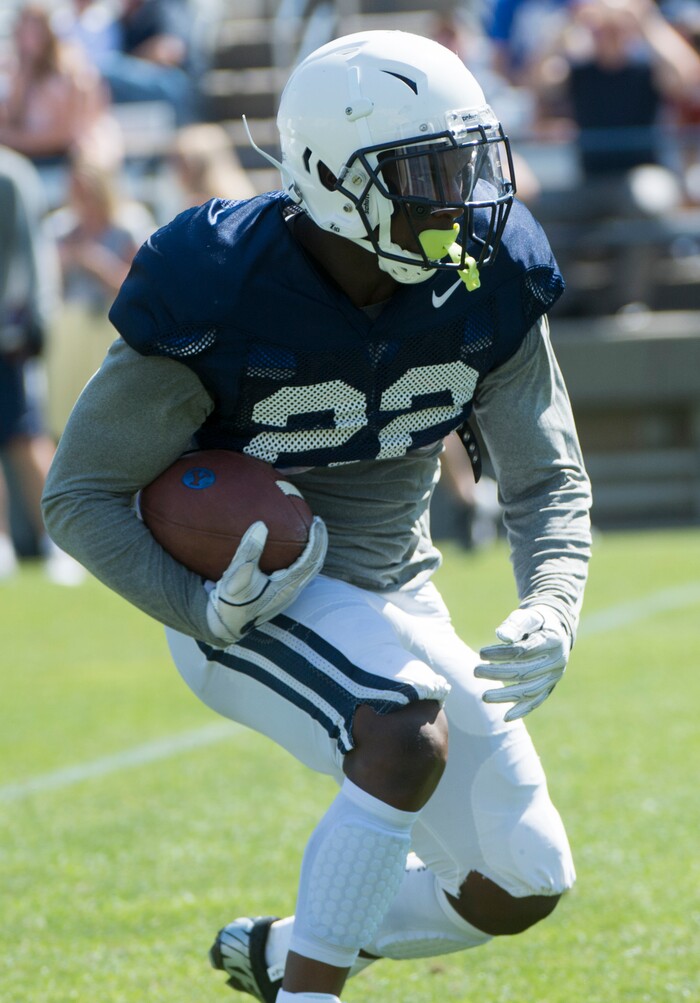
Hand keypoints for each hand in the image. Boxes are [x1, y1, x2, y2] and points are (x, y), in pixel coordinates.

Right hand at [206, 516, 326, 644]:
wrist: (226, 624)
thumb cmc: (231, 601)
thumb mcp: (237, 576)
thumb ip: (249, 551)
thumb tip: (261, 525)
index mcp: (287, 587)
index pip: (311, 560)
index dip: (317, 540)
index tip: (316, 521)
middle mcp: (292, 591)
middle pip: (315, 563)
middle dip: (319, 541)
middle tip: (316, 521)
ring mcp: (288, 593)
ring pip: (309, 568)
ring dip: (312, 549)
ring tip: (308, 530)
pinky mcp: (281, 593)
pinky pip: (299, 571)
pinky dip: (301, 556)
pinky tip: (291, 548)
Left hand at [474, 605, 570, 721]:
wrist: (556, 629)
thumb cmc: (535, 621)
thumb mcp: (527, 616)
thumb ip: (515, 624)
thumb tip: (501, 636)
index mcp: (552, 640)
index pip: (524, 651)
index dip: (502, 654)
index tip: (481, 653)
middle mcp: (557, 660)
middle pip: (524, 672)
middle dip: (498, 673)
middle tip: (476, 672)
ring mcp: (555, 675)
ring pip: (529, 689)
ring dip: (505, 695)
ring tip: (484, 697)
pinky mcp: (551, 685)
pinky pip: (537, 700)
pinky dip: (522, 709)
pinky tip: (506, 717)